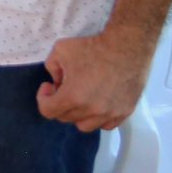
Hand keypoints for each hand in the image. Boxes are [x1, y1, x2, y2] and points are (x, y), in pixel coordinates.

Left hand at [39, 28, 156, 131]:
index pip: (48, 111)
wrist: (127, 47)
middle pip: (66, 117)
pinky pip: (106, 125)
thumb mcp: (60, 50)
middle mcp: (92, 110)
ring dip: (78, 113)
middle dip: (59, 103)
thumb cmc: (93, 47)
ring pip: (85, 125)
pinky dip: (98, 118)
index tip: (50, 85)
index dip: (44, 98)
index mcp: (73, 96)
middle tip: (64, 87)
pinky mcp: (125, 112)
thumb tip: (57, 83)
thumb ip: (51, 68)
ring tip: (80, 97)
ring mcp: (110, 113)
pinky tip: (96, 102)